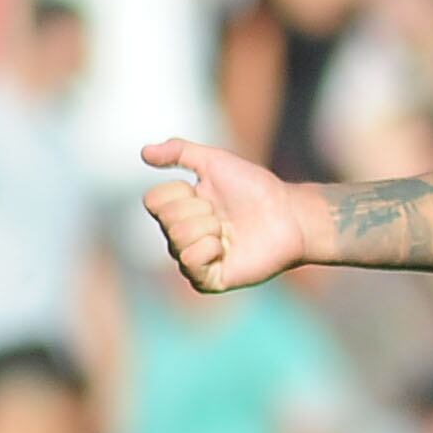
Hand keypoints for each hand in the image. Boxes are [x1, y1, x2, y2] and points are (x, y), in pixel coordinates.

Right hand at [140, 138, 308, 291]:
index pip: (153, 201)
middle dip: (200, 211)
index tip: (205, 192)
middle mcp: (181, 237)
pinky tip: (226, 248)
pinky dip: (209, 249)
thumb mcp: (215, 161)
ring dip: (208, 228)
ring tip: (228, 231)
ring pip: (177, 241)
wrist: (289, 215)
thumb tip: (143, 153)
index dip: (180, 192)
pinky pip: (190, 263)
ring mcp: (194, 260)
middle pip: (166, 221)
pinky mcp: (208, 281)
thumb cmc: (255, 188)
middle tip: (224, 215)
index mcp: (179, 210)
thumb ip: (179, 151)